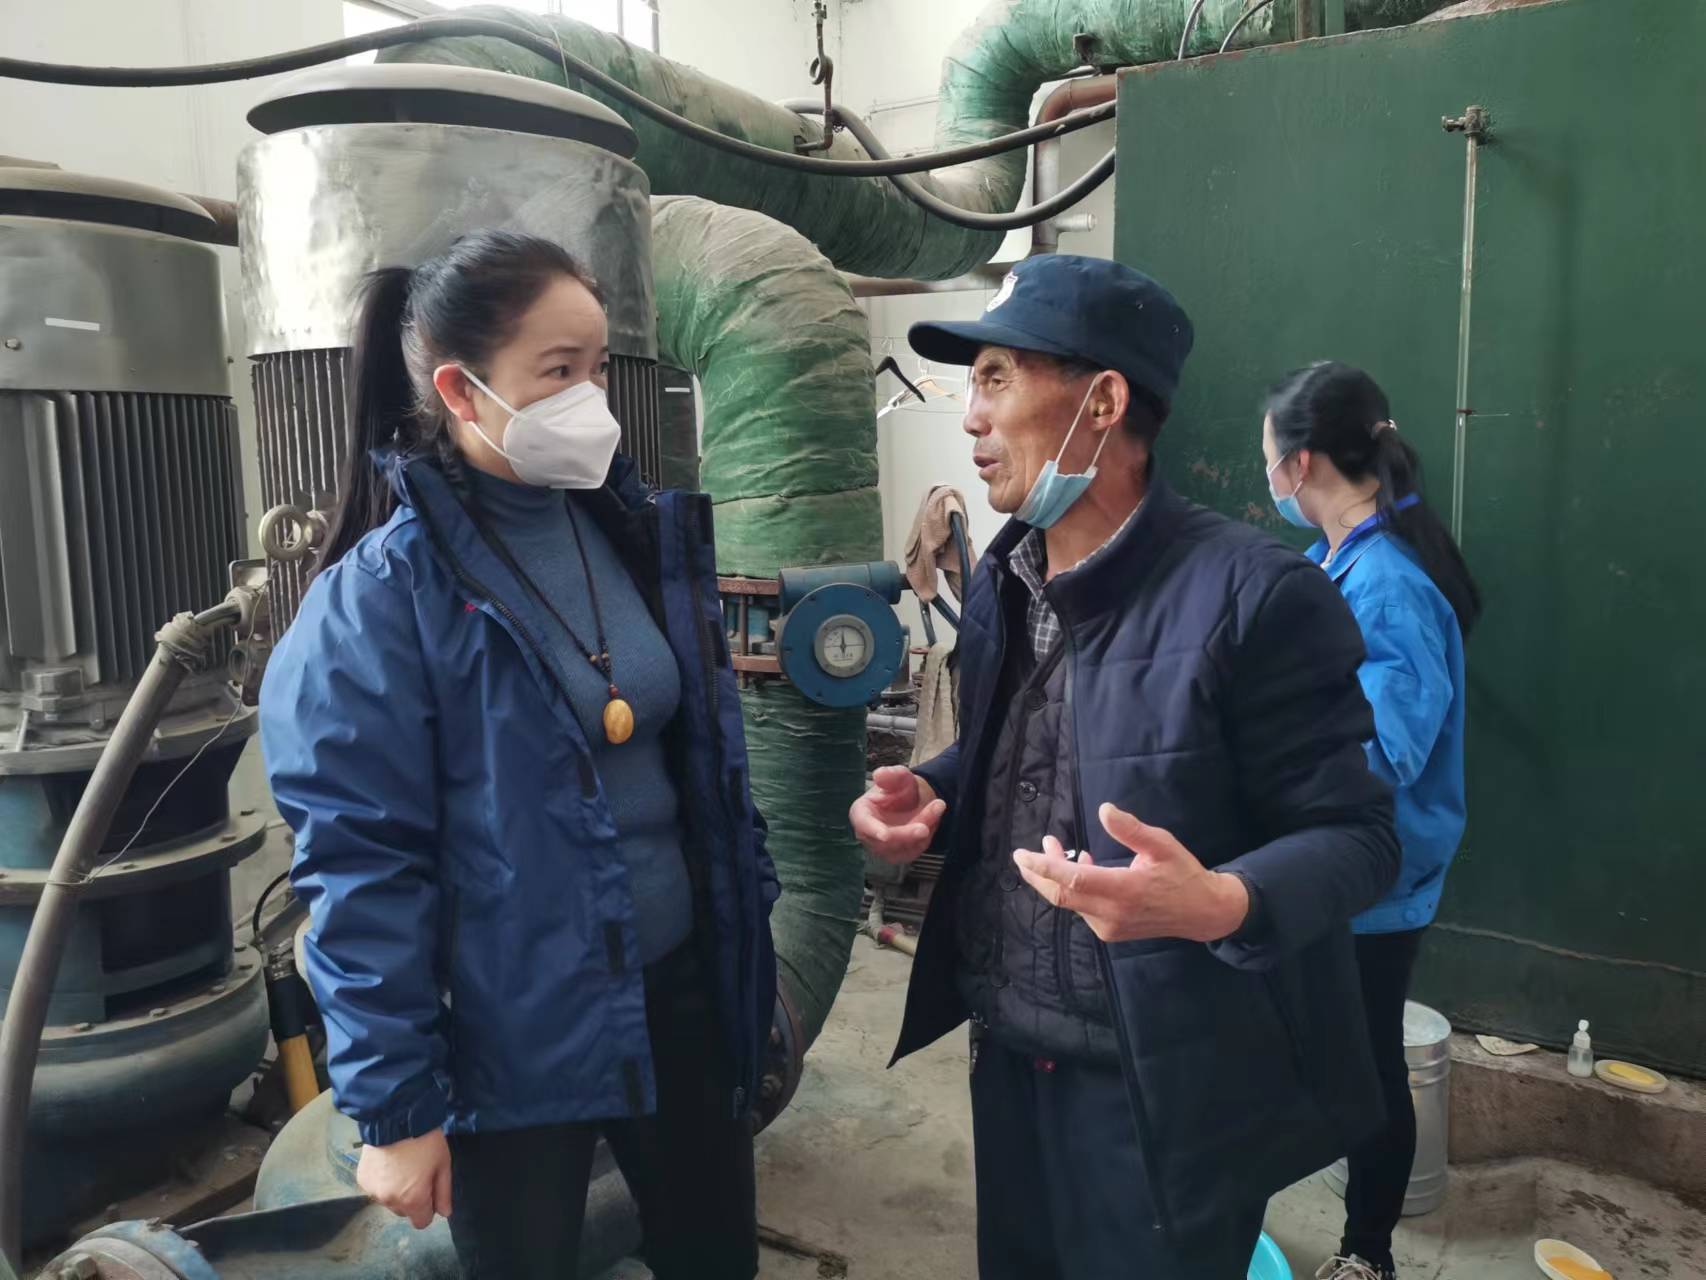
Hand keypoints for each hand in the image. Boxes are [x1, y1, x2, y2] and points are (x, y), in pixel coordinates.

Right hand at [357, 1129, 452, 1228]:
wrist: (395, 1118)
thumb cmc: (425, 1141)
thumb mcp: (442, 1165)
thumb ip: (443, 1192)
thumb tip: (444, 1213)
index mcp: (413, 1201)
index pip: (421, 1223)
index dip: (428, 1209)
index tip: (430, 1190)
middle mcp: (390, 1202)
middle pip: (404, 1212)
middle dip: (412, 1199)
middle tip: (417, 1173)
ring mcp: (373, 1192)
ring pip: (388, 1200)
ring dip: (395, 1191)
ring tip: (401, 1165)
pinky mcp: (362, 1180)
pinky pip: (375, 1188)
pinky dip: (382, 1180)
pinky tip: (387, 1162)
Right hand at [849, 766, 945, 865]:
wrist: (912, 802)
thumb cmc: (899, 789)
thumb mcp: (898, 776)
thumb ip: (890, 775)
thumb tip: (879, 774)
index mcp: (861, 814)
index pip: (863, 825)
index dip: (873, 830)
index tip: (885, 835)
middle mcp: (869, 835)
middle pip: (889, 840)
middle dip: (911, 829)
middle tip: (932, 810)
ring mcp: (884, 849)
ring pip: (906, 845)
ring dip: (925, 825)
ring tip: (937, 805)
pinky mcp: (901, 855)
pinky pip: (917, 849)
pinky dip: (929, 834)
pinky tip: (933, 818)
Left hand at [1013, 803, 1249, 943]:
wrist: (1202, 913)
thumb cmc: (1183, 874)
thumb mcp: (1163, 845)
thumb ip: (1132, 830)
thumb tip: (1104, 810)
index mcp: (1124, 891)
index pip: (1073, 880)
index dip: (1043, 867)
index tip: (1022, 854)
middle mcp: (1111, 914)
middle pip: (1061, 895)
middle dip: (1037, 874)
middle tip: (1023, 854)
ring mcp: (1109, 926)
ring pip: (1070, 901)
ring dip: (1056, 876)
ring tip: (1054, 847)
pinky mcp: (1110, 931)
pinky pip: (1082, 908)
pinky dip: (1073, 887)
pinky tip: (1082, 865)